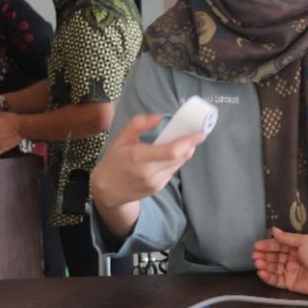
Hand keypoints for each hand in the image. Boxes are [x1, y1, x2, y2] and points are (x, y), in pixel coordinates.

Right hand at [89, 114, 205, 209]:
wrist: (107, 190)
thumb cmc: (114, 161)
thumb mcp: (120, 139)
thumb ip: (138, 124)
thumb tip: (158, 117)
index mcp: (138, 157)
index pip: (172, 151)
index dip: (189, 142)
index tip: (200, 134)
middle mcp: (149, 172)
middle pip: (180, 157)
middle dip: (189, 145)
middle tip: (192, 134)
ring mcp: (155, 182)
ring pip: (178, 164)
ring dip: (183, 153)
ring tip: (179, 143)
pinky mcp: (158, 188)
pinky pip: (172, 171)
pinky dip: (174, 162)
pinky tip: (166, 157)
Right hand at [252, 228, 307, 296]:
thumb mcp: (304, 241)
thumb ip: (287, 237)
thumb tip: (274, 230)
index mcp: (297, 247)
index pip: (279, 245)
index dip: (268, 245)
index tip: (257, 246)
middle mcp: (293, 258)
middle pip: (274, 257)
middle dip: (264, 255)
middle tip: (255, 255)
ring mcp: (291, 271)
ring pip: (273, 268)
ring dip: (264, 265)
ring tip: (257, 263)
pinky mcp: (290, 284)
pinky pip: (276, 280)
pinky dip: (267, 277)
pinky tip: (261, 273)